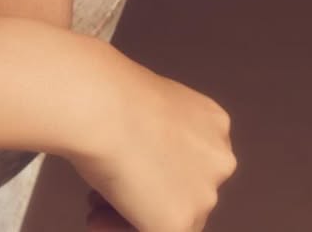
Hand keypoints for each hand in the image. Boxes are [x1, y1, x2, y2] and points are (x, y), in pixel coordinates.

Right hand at [70, 48, 236, 231]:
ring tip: (94, 205)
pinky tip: (97, 217)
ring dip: (130, 212)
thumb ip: (156, 133)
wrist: (101, 105)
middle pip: (181, 187)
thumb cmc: (109, 93)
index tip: (126, 164)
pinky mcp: (182, 222)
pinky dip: (119, 227)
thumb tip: (137, 156)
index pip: (188, 156)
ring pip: (169, 214)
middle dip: (142, 191)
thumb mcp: (144, 102)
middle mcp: (218, 159)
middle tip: (104, 192)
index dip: (153, 164)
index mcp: (212, 122)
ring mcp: (205, 193)